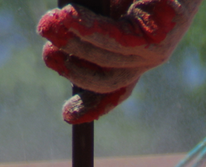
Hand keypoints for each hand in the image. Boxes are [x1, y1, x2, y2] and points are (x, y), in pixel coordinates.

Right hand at [38, 0, 201, 122]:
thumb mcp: (110, 10)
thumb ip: (92, 27)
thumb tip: (58, 34)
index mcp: (140, 53)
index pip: (114, 88)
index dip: (91, 106)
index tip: (68, 116)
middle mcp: (150, 57)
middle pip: (106, 79)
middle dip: (71, 71)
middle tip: (46, 53)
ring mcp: (157, 51)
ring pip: (106, 59)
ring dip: (72, 43)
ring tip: (47, 25)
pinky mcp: (159, 38)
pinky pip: (116, 39)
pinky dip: (88, 29)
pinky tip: (67, 15)